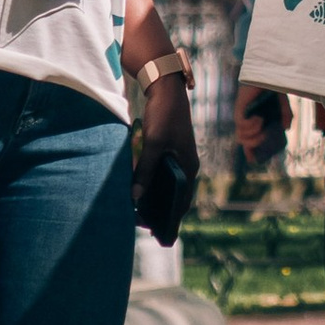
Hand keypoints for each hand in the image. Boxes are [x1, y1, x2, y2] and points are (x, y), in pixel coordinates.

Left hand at [135, 71, 200, 242]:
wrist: (166, 89)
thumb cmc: (164, 116)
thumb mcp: (154, 145)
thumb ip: (145, 171)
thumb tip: (136, 198)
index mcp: (189, 167)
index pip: (182, 202)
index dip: (172, 219)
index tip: (160, 235)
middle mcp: (186, 165)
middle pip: (174, 196)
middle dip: (161, 212)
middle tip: (143, 226)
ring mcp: (178, 158)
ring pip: (167, 185)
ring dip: (155, 198)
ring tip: (138, 212)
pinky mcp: (169, 151)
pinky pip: (162, 174)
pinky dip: (152, 184)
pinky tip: (137, 190)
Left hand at [235, 83, 290, 168]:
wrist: (267, 72)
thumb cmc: (272, 87)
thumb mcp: (283, 104)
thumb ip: (286, 116)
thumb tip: (286, 129)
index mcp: (254, 122)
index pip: (247, 141)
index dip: (249, 152)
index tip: (255, 160)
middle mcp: (246, 119)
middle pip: (243, 141)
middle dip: (253, 144)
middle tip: (264, 136)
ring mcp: (241, 114)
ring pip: (241, 135)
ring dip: (253, 134)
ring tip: (262, 123)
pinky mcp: (239, 108)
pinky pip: (241, 124)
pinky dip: (250, 125)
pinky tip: (258, 118)